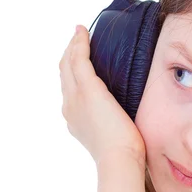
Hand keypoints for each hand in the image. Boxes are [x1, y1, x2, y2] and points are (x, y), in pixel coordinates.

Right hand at [59, 25, 145, 165]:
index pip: (69, 89)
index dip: (72, 72)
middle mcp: (69, 106)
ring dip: (73, 45)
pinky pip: (79, 58)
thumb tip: (128, 119)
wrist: (119, 159)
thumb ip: (115, 122)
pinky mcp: (88, 89)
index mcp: (74, 119)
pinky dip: (80, 43)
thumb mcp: (115, 135)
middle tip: (77, 40)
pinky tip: (83, 32)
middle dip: (68, 54)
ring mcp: (75, 97)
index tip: (79, 60)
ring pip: (68, 63)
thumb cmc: (124, 153)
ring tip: (79, 33)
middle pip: (63, 73)